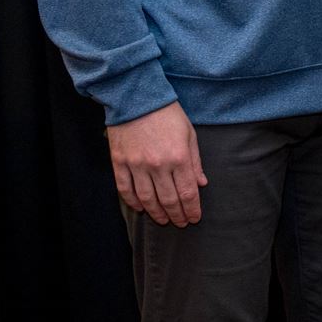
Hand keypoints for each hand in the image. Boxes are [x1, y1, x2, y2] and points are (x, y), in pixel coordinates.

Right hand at [108, 101, 204, 226]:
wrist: (136, 97)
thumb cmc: (168, 114)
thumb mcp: (189, 134)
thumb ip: (195, 162)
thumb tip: (201, 184)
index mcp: (179, 158)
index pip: (187, 193)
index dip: (192, 209)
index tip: (194, 218)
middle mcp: (158, 165)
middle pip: (169, 199)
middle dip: (177, 215)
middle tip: (180, 223)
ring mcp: (136, 165)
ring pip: (147, 198)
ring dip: (156, 213)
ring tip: (163, 220)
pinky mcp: (119, 162)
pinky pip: (125, 189)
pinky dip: (133, 202)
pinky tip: (141, 208)